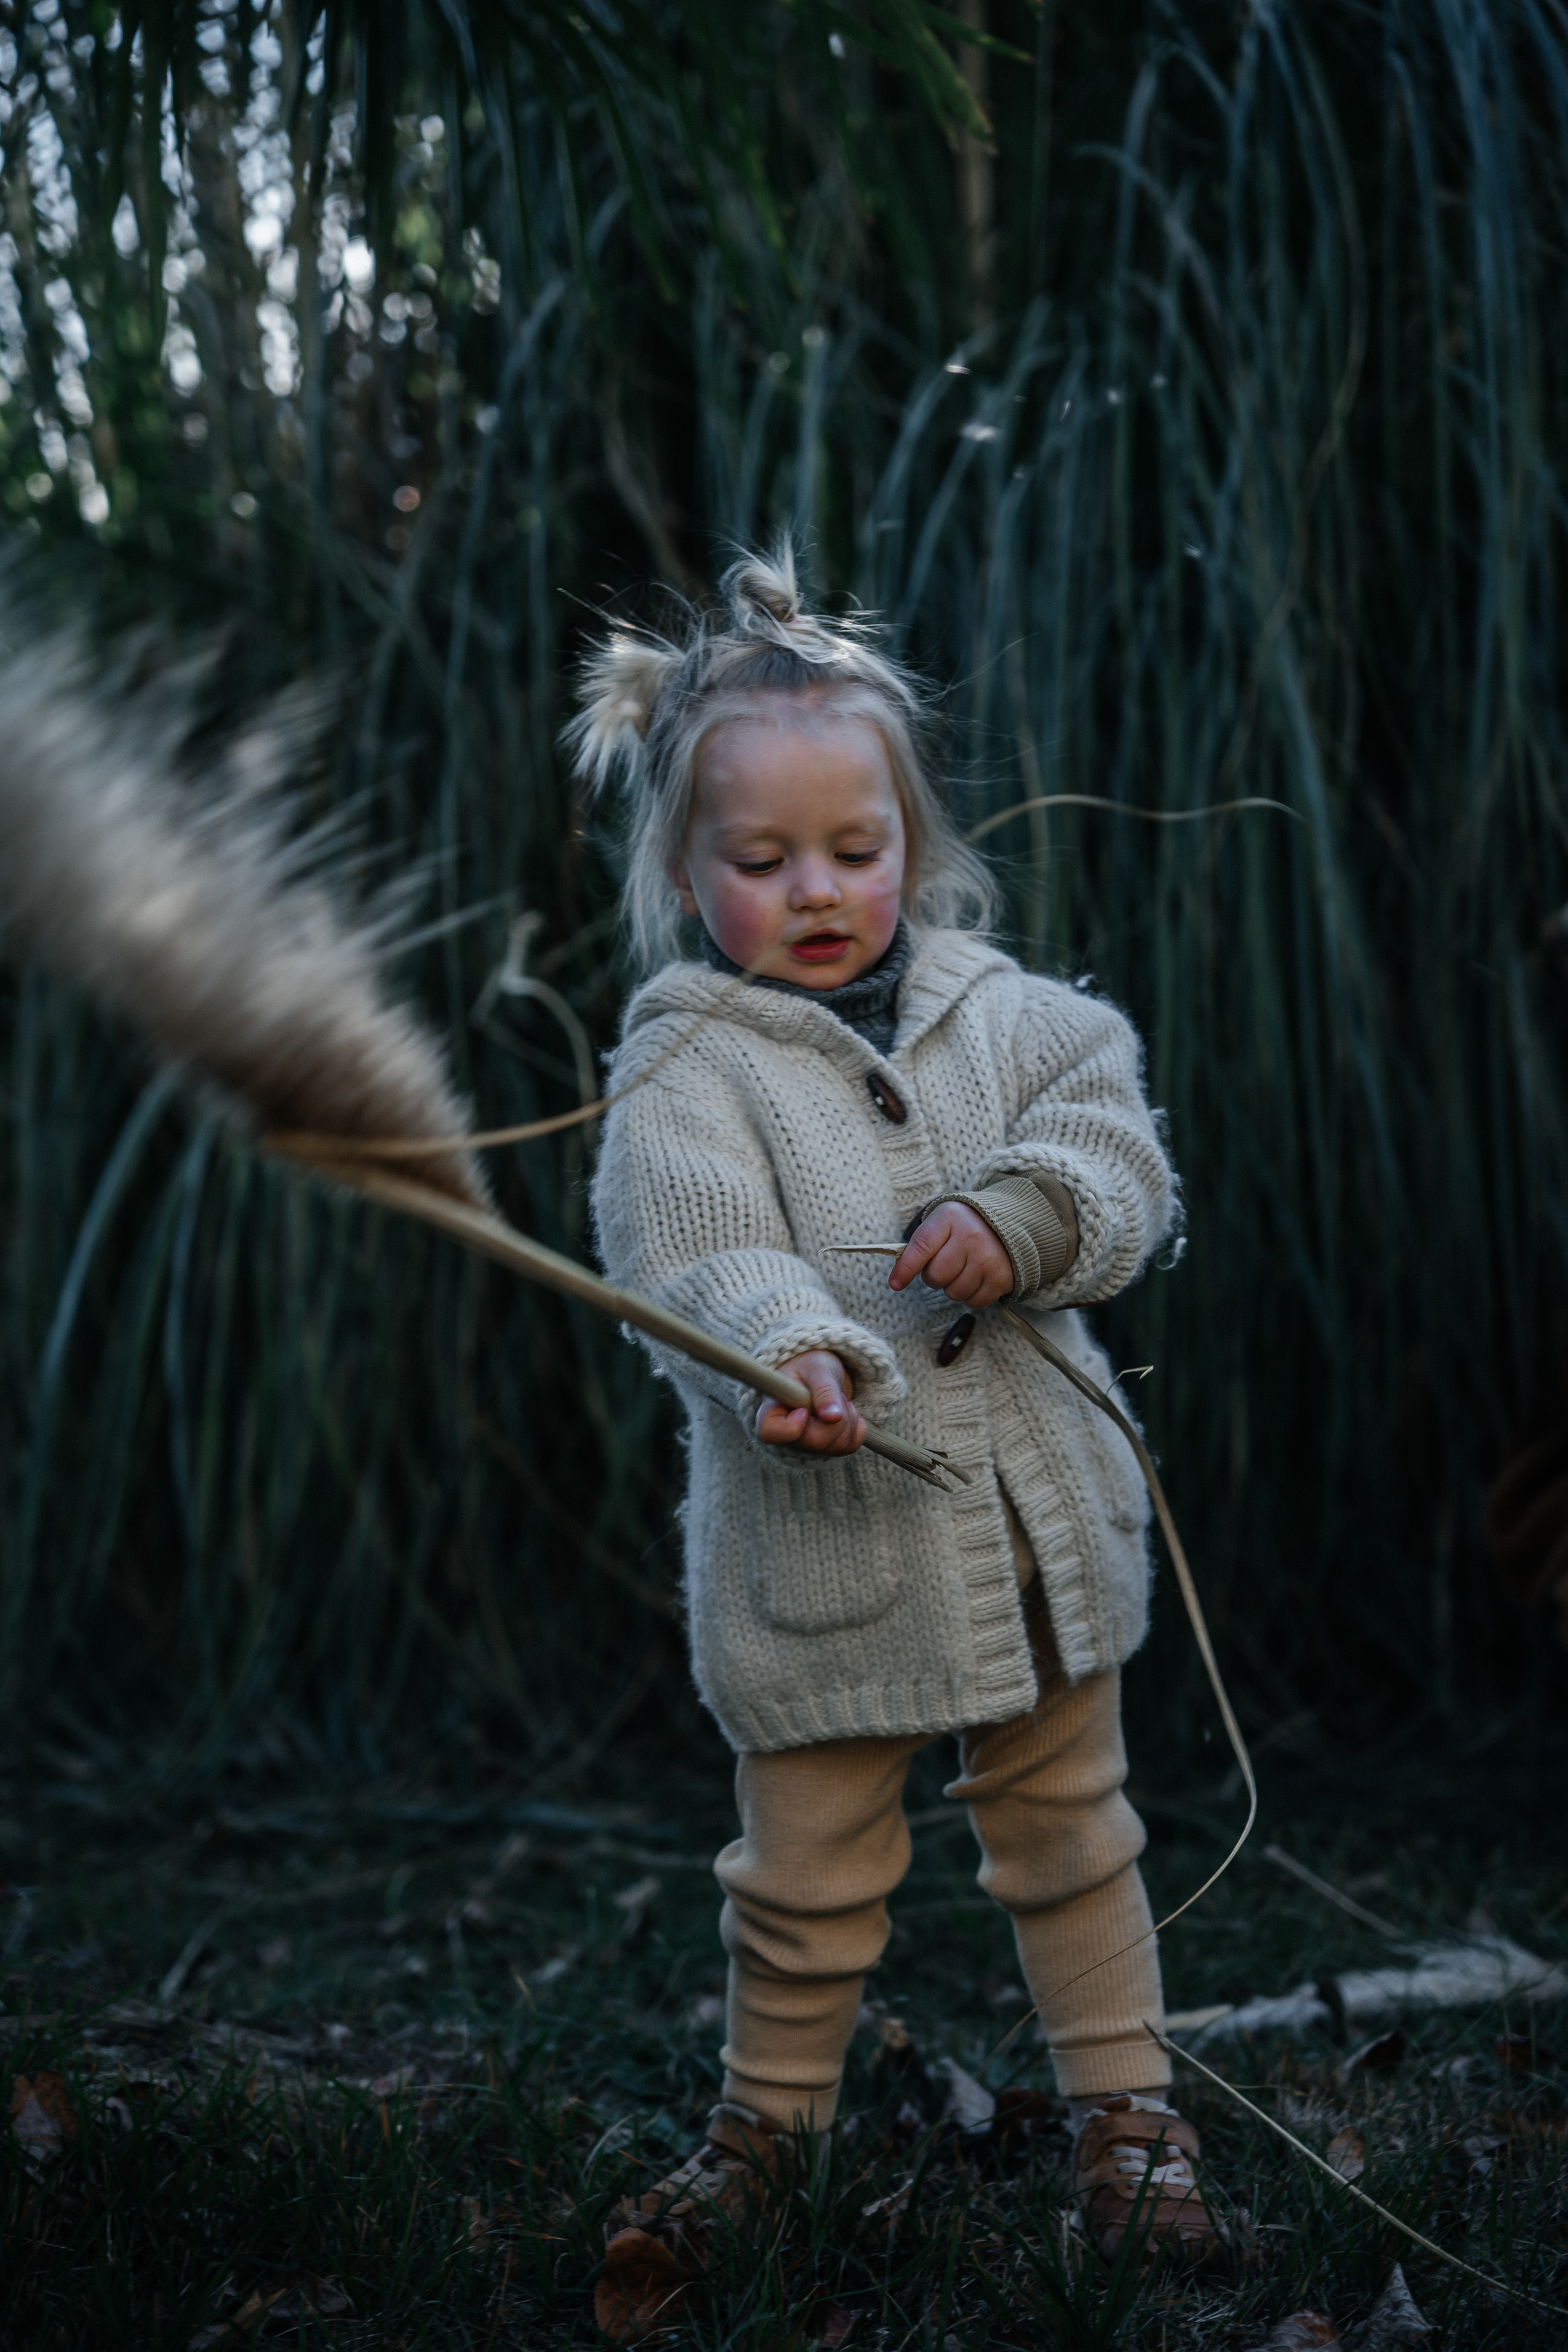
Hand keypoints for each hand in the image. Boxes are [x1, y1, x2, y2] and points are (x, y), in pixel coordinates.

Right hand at [755, 1350, 866, 1454]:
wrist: (820, 1373)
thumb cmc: (809, 1366)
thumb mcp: (817, 1369)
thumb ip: (824, 1391)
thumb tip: (833, 1417)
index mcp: (772, 1410)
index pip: (770, 1433)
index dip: (791, 1426)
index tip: (804, 1410)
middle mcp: (786, 1434)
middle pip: (815, 1441)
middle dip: (835, 1417)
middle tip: (834, 1395)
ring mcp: (807, 1445)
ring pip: (837, 1445)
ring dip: (848, 1418)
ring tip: (838, 1399)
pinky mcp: (827, 1448)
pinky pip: (850, 1446)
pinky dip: (857, 1428)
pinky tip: (847, 1411)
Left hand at [889, 1202, 1012, 1308]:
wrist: (1006, 1225)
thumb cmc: (963, 1227)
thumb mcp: (941, 1222)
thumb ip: (920, 1245)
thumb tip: (898, 1277)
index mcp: (949, 1218)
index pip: (921, 1246)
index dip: (906, 1268)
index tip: (895, 1284)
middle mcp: (971, 1237)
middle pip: (935, 1276)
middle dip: (933, 1277)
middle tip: (944, 1265)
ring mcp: (988, 1259)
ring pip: (953, 1293)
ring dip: (952, 1287)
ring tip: (963, 1269)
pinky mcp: (1001, 1278)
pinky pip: (973, 1302)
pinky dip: (970, 1296)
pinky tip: (976, 1278)